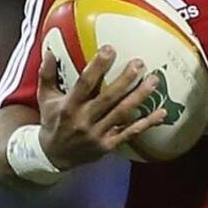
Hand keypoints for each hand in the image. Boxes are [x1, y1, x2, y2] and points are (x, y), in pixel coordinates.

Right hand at [36, 46, 166, 169]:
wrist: (52, 157)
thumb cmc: (52, 122)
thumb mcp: (46, 98)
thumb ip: (47, 74)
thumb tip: (49, 51)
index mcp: (69, 106)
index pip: (84, 84)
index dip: (97, 67)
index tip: (110, 49)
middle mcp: (84, 120)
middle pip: (108, 98)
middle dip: (125, 80)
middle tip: (139, 63)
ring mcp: (97, 134)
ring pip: (122, 114)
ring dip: (139, 97)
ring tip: (153, 81)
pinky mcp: (108, 145)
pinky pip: (130, 133)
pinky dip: (147, 123)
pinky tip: (162, 113)